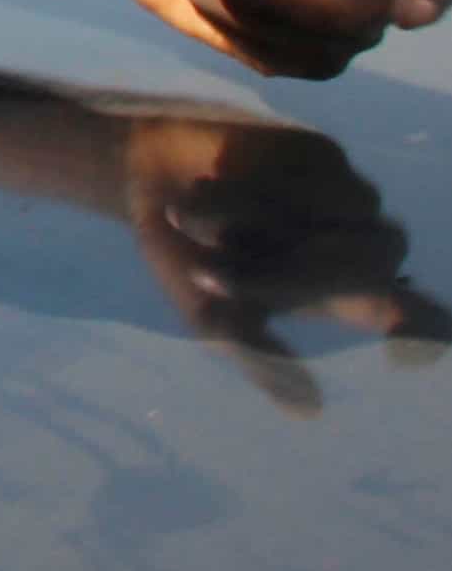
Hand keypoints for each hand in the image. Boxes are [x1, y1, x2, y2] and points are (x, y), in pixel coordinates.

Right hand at [115, 110, 451, 409]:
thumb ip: (261, 360)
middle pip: (376, 261)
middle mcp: (359, 248)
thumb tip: (311, 414)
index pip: (416, 316)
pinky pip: (312, 179)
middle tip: (212, 274)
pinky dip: (255, 190)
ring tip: (186, 216)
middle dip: (297, 270)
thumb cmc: (186, 253)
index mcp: (345, 296)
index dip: (428, 323)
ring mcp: (347, 200)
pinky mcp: (325, 156)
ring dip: (258, 220)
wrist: (147, 176)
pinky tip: (211, 184)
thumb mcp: (213, 318)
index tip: (418, 336)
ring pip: (342, 217)